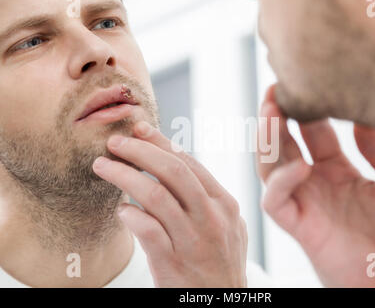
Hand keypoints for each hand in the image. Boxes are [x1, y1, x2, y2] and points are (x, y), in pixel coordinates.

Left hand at [93, 122, 247, 287]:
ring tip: (103, 166)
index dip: (162, 143)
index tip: (139, 130)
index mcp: (224, 203)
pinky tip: (121, 210)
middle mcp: (211, 217)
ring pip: (154, 195)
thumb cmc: (220, 260)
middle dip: (139, 150)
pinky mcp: (172, 262)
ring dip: (123, 176)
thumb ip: (205, 197)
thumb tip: (172, 165)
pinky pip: (145, 229)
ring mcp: (192, 239)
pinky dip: (129, 214)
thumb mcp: (226, 225)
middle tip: (115, 142)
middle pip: (172, 171)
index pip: (189, 163)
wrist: (224, 303)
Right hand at [257, 86, 374, 286]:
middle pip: (284, 145)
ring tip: (271, 110)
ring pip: (270, 168)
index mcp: (339, 173)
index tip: (304, 81)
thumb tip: (360, 121)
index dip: (306, 108)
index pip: (313, 134)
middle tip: (275, 88)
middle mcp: (317, 186)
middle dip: (276, 117)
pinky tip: (301, 165)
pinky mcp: (302, 228)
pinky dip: (281, 182)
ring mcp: (307, 205)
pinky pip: (276, 202)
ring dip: (267, 140)